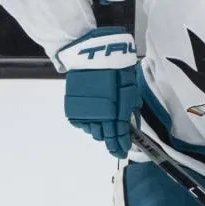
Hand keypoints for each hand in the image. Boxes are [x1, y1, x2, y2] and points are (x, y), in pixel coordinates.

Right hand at [56, 27, 140, 158]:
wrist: (93, 55)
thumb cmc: (116, 68)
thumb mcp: (130, 89)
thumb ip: (130, 109)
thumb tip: (131, 122)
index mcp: (116, 113)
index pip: (119, 136)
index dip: (121, 145)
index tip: (123, 150)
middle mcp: (100, 117)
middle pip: (105, 138)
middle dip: (111, 142)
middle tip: (115, 144)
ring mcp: (86, 113)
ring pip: (93, 132)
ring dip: (100, 131)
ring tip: (104, 126)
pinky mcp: (74, 108)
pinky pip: (81, 123)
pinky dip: (87, 123)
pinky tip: (92, 117)